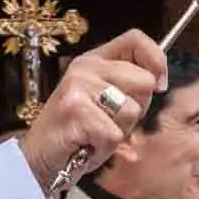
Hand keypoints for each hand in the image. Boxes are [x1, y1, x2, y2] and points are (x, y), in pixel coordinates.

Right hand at [17, 30, 167, 194]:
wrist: (40, 158)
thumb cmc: (77, 134)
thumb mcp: (106, 102)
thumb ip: (130, 87)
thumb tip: (158, 81)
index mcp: (94, 60)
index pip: (136, 39)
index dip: (156, 60)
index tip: (159, 85)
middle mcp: (85, 68)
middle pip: (143, 80)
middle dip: (136, 109)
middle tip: (109, 121)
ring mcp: (78, 87)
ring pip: (131, 110)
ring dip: (119, 132)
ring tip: (95, 134)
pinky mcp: (75, 110)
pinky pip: (114, 134)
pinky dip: (104, 148)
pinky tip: (86, 145)